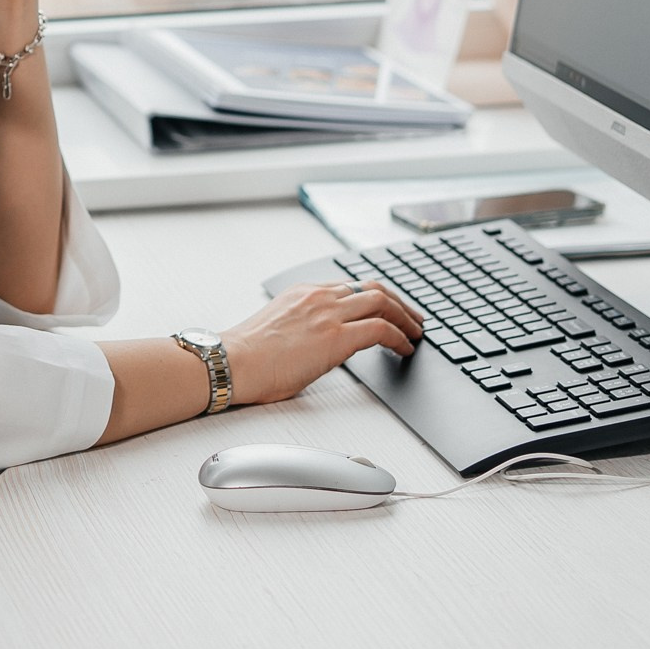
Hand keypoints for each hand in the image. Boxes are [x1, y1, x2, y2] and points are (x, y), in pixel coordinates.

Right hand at [222, 281, 424, 405]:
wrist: (233, 362)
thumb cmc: (246, 355)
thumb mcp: (279, 328)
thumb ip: (304, 327)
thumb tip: (318, 346)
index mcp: (303, 292)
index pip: (351, 286)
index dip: (376, 297)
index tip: (388, 309)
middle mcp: (318, 296)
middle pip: (373, 288)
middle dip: (400, 303)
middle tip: (413, 318)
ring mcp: (328, 314)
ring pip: (383, 302)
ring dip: (405, 317)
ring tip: (415, 333)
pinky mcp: (335, 336)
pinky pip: (381, 329)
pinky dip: (399, 336)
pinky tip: (405, 348)